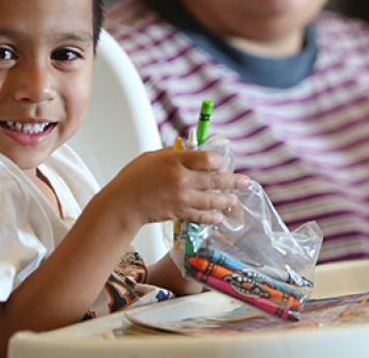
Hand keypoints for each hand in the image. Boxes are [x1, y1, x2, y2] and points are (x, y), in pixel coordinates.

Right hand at [103, 147, 249, 226]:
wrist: (123, 203)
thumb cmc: (134, 177)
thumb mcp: (154, 157)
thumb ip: (175, 155)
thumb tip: (193, 153)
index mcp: (175, 161)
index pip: (207, 159)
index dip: (218, 161)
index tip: (221, 162)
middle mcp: (182, 179)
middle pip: (214, 179)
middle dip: (232, 181)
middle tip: (245, 181)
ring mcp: (182, 198)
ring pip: (212, 200)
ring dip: (226, 200)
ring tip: (235, 200)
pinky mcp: (179, 213)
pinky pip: (201, 215)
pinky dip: (212, 216)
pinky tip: (219, 216)